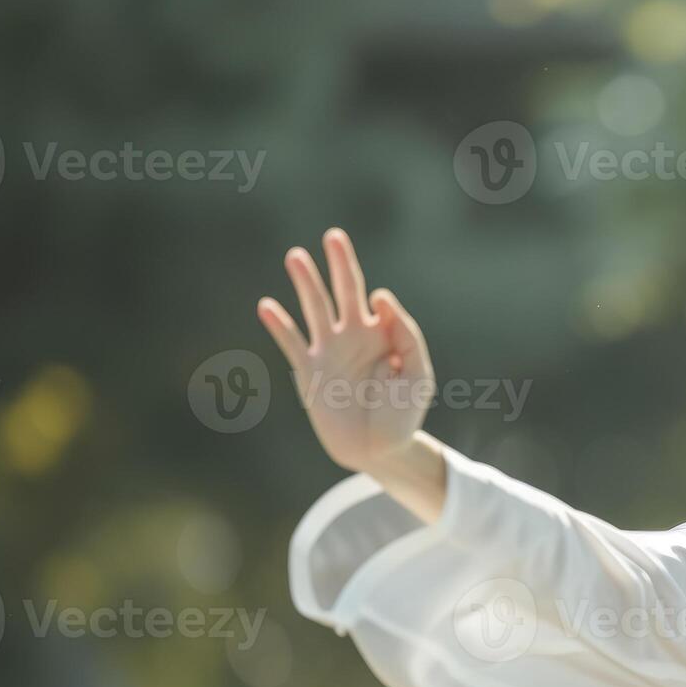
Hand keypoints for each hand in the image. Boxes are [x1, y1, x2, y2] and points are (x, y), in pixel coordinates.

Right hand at [257, 228, 435, 473]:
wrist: (378, 450)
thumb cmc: (402, 413)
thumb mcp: (418, 374)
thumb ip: (407, 336)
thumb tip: (380, 297)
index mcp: (382, 334)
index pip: (379, 304)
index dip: (381, 302)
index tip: (380, 306)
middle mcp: (353, 336)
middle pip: (344, 291)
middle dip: (339, 264)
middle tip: (334, 235)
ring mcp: (329, 352)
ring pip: (315, 308)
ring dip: (306, 283)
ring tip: (296, 255)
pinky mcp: (309, 371)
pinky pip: (292, 343)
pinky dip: (280, 325)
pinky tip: (267, 305)